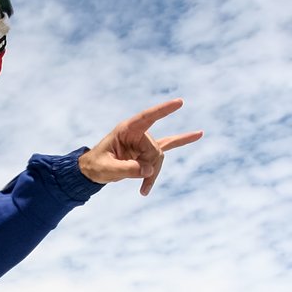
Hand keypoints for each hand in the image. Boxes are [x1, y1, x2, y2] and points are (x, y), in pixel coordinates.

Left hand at [78, 99, 203, 196]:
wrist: (93, 171)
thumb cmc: (96, 166)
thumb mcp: (107, 169)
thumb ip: (127, 169)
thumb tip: (149, 170)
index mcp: (126, 129)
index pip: (147, 117)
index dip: (163, 110)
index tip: (179, 102)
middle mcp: (137, 133)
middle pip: (155, 148)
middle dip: (149, 166)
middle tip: (141, 183)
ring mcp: (144, 141)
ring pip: (159, 157)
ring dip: (154, 174)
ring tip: (144, 189)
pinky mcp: (147, 151)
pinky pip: (169, 146)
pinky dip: (182, 142)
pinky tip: (198, 134)